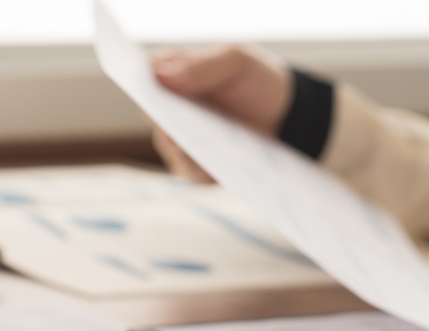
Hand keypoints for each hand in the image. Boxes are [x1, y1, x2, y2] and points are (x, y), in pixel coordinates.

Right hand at [150, 45, 292, 181]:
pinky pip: (191, 172)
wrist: (284, 113)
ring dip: (184, 148)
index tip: (152, 96)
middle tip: (179, 125)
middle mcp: (169, 107)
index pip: (145, 80)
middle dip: (166, 121)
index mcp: (171, 74)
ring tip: (204, 145)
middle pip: (153, 117)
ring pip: (169, 147)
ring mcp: (180, 138)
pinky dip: (203, 170)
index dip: (145, 88)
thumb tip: (161, 76)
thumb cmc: (255, 80)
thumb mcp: (235, 61)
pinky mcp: (196, 164)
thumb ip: (200, 66)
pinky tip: (218, 165)